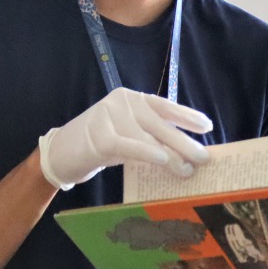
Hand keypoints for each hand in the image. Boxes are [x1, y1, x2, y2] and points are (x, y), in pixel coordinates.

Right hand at [38, 88, 212, 189]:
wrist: (60, 154)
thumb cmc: (99, 146)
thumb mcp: (127, 134)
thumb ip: (150, 136)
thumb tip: (185, 152)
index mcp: (130, 98)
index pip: (164, 105)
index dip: (186, 116)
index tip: (207, 127)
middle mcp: (121, 103)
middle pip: (160, 124)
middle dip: (184, 142)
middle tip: (204, 158)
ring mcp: (109, 117)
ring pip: (148, 138)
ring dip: (171, 155)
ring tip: (187, 170)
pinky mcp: (99, 137)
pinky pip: (129, 146)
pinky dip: (148, 153)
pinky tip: (163, 161)